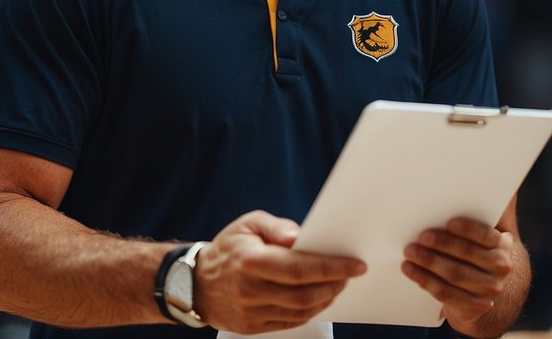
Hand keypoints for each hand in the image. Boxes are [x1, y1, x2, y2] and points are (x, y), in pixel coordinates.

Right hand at [193, 210, 365, 333]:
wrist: (196, 284)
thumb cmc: (229, 248)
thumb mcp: (248, 224)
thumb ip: (277, 227)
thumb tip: (301, 237)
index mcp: (250, 261)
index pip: (299, 268)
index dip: (331, 268)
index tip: (356, 265)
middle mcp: (249, 290)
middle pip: (304, 294)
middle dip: (334, 285)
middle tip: (351, 275)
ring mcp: (250, 312)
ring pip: (300, 311)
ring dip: (325, 299)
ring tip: (338, 286)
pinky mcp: (251, 327)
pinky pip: (289, 322)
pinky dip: (310, 311)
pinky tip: (319, 299)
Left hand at [402, 216, 515, 331]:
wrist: (487, 291)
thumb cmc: (481, 251)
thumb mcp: (490, 232)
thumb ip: (493, 209)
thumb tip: (497, 180)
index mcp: (504, 245)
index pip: (487, 236)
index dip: (468, 229)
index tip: (449, 222)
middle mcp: (501, 268)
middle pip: (468, 256)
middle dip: (442, 245)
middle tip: (420, 236)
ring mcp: (489, 290)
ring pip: (455, 275)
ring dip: (429, 262)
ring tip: (409, 251)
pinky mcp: (474, 306)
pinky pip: (446, 294)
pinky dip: (425, 281)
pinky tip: (409, 270)